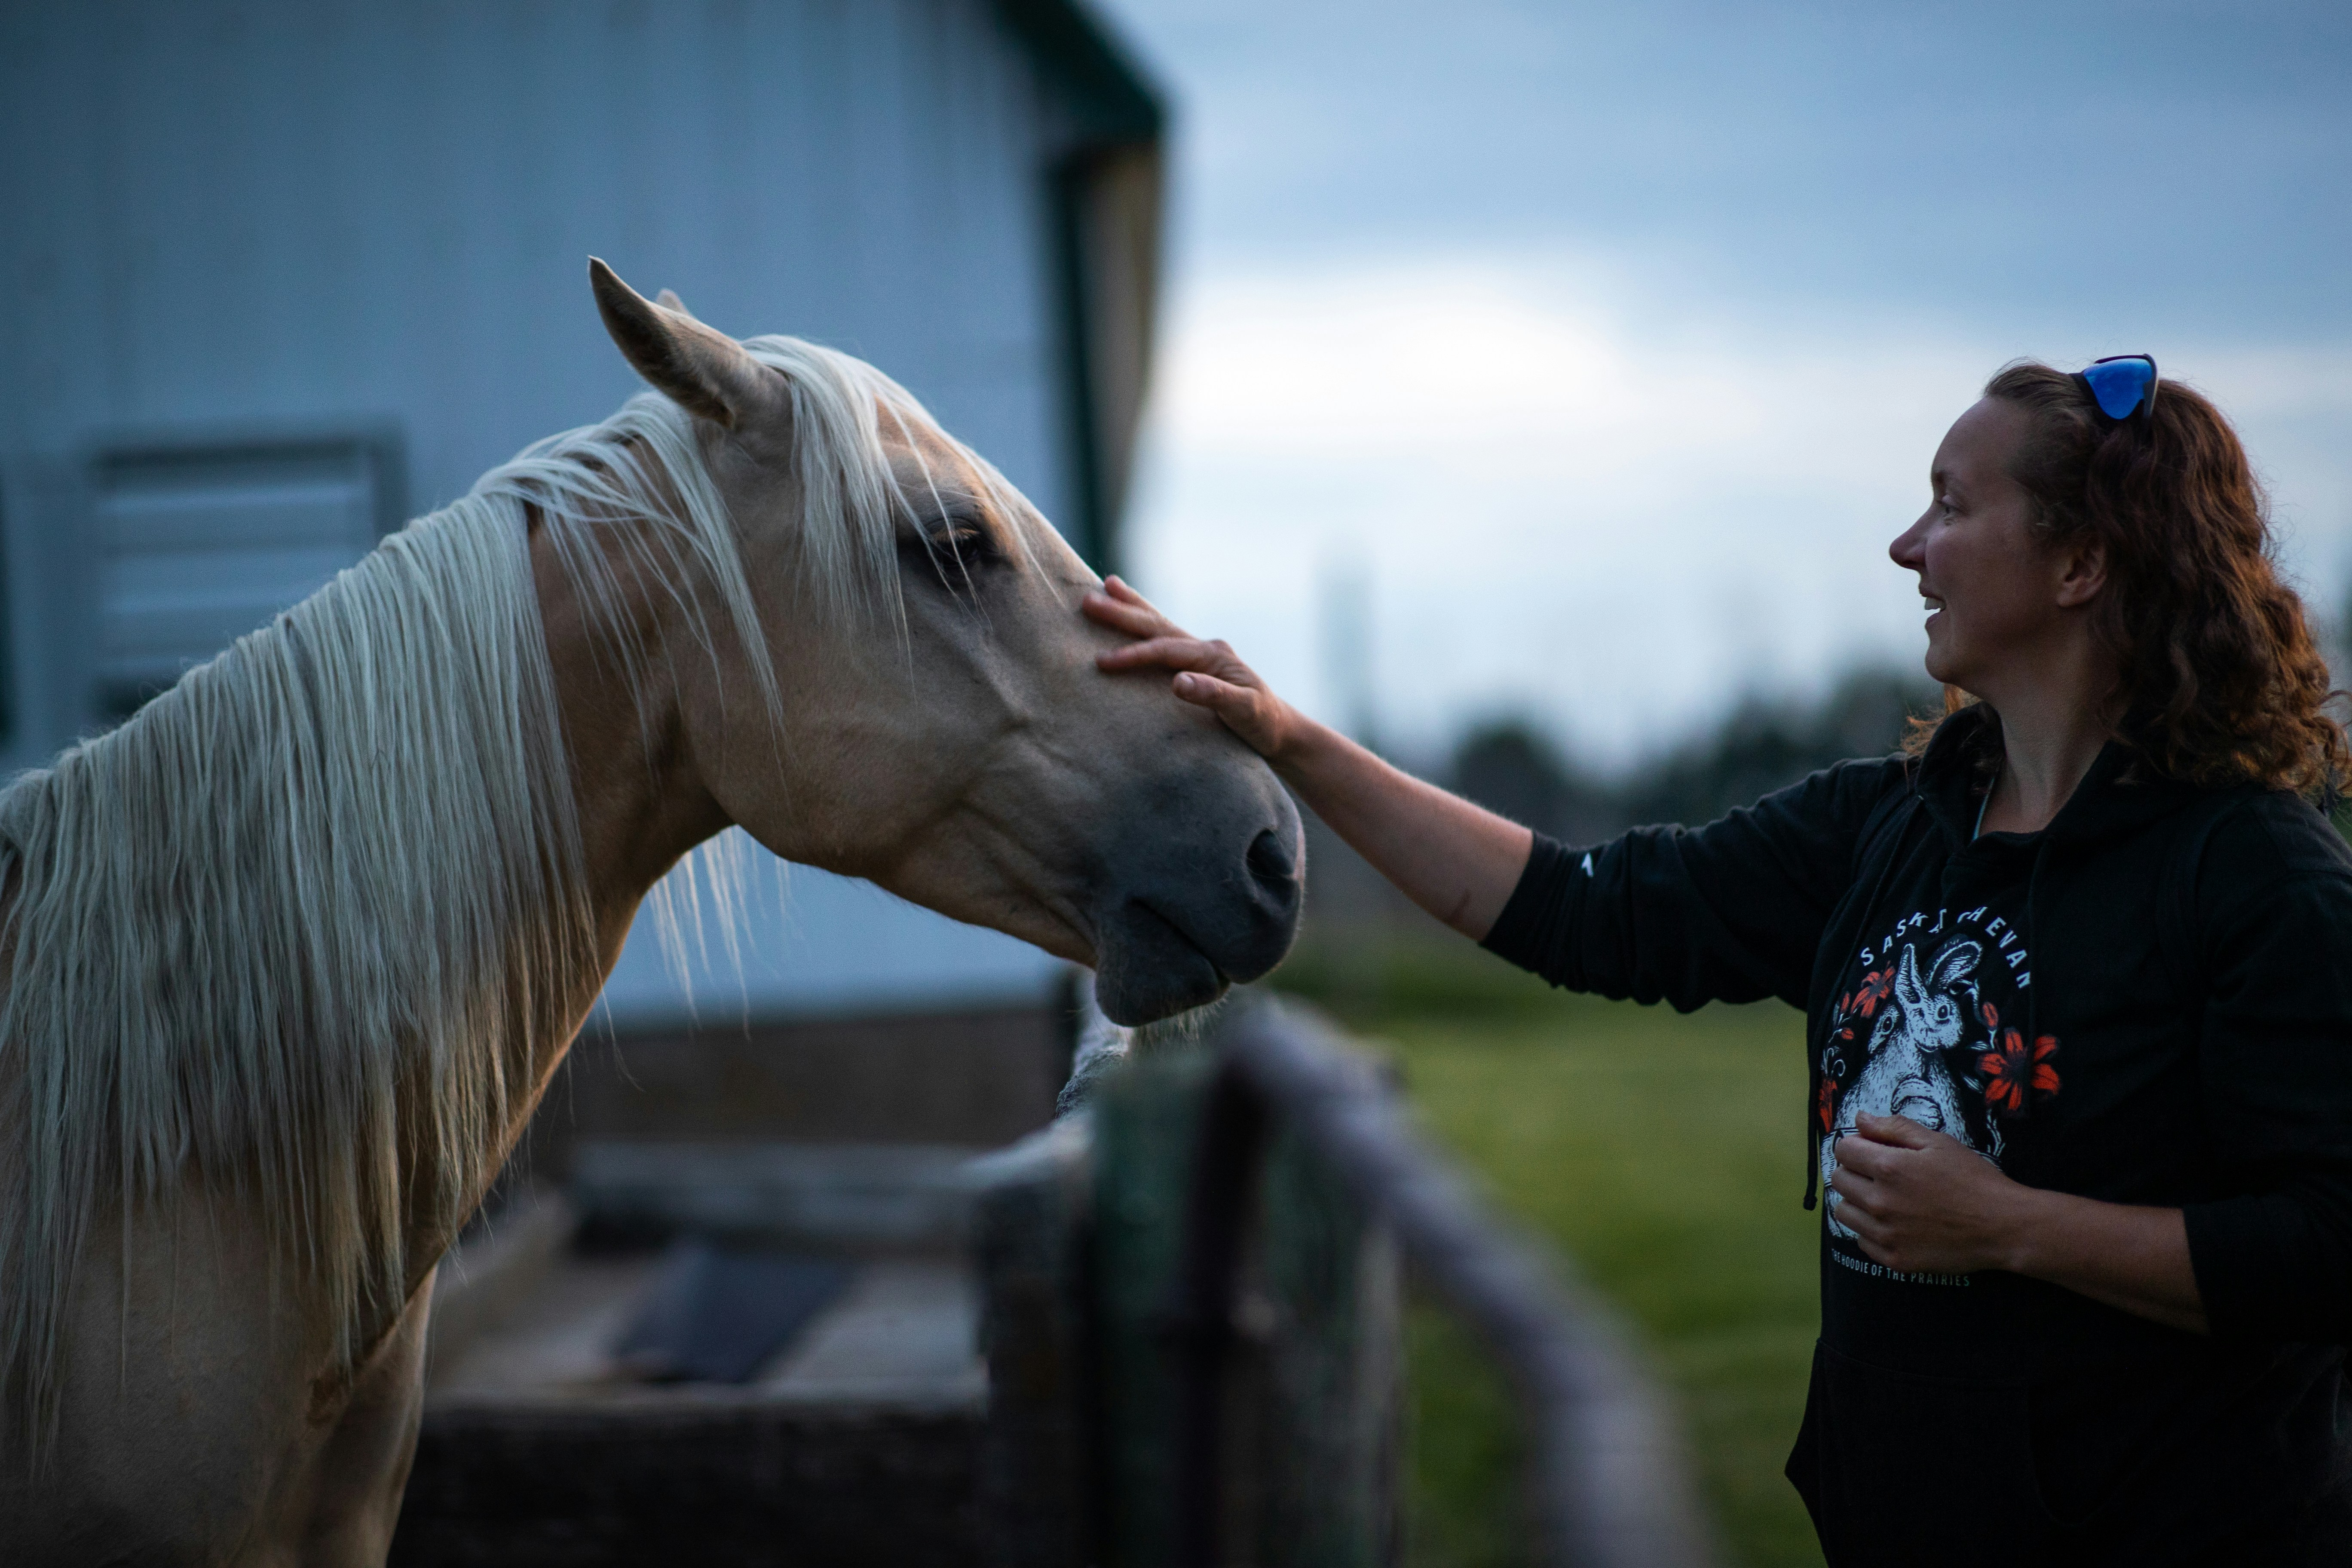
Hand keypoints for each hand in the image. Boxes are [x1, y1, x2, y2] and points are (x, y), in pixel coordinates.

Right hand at [1084, 576, 1301, 761]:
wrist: (1280, 730)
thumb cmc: (1263, 723)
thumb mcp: (1245, 712)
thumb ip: (1214, 695)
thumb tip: (1178, 682)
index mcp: (1213, 655)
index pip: (1165, 650)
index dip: (1134, 654)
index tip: (1102, 662)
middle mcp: (1205, 648)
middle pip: (1158, 626)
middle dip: (1123, 613)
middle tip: (1088, 600)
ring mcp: (1200, 654)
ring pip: (1160, 624)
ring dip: (1133, 607)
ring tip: (1107, 585)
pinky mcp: (1195, 665)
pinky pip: (1163, 639)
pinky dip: (1145, 625)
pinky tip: (1133, 618)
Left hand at [1827, 1113, 2039, 1275]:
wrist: (2004, 1227)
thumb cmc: (1973, 1179)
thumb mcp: (1938, 1143)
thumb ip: (1894, 1128)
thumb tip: (1859, 1119)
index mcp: (1889, 1168)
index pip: (1843, 1150)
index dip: (1855, 1145)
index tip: (1871, 1149)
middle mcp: (1879, 1202)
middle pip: (1839, 1180)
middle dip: (1854, 1171)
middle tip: (1879, 1174)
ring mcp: (1886, 1235)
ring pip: (1843, 1212)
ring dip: (1856, 1201)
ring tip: (1883, 1198)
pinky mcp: (1895, 1260)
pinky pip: (1862, 1241)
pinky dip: (1870, 1231)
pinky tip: (1893, 1224)